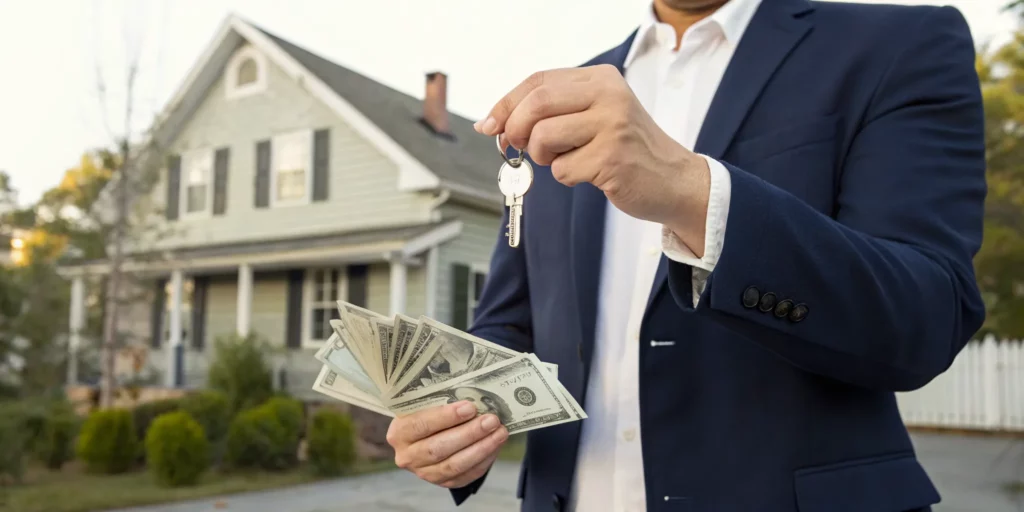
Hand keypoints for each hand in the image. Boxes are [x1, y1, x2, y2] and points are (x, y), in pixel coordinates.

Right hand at [386, 400, 508, 488]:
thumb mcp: (424, 404)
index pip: (420, 425)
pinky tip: (495, 446)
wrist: (422, 436)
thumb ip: (441, 400)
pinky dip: (483, 461)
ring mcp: (424, 472)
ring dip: (481, 448)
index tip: (470, 407)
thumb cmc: (426, 413)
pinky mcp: (442, 482)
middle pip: (439, 448)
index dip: (445, 417)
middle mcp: (407, 456)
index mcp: (399, 432)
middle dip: (469, 434)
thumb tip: (474, 394)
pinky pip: (465, 475)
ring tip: (500, 432)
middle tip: (492, 420)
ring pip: (454, 465)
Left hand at [475, 65, 710, 254]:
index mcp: (601, 79)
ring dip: (543, 157)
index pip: (539, 81)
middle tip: (517, 147)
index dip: (507, 103)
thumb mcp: (594, 117)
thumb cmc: (625, 150)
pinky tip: (591, 174)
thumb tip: (494, 125)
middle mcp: (609, 95)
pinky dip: (567, 177)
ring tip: (567, 160)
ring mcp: (612, 126)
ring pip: (544, 136)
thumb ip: (550, 113)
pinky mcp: (612, 158)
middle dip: (516, 129)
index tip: (488, 125)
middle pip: (537, 104)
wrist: (673, 180)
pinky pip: (562, 169)